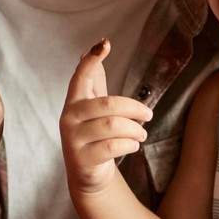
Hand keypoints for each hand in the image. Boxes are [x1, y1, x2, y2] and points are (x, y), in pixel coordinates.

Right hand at [59, 39, 151, 196]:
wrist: (87, 174)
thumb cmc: (94, 136)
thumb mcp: (94, 108)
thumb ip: (94, 81)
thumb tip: (93, 50)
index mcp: (74, 102)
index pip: (81, 76)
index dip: (92, 60)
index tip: (105, 44)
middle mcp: (69, 118)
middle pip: (108, 104)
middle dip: (134, 109)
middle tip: (148, 115)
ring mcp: (73, 139)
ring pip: (112, 126)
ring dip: (134, 129)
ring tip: (142, 133)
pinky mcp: (82, 159)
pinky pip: (112, 146)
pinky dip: (129, 144)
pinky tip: (133, 145)